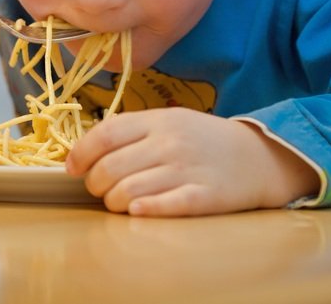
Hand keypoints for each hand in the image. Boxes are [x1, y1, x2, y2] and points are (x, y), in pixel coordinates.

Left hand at [65, 107, 319, 216]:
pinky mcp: (202, 196)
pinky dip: (143, 210)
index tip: (72, 168)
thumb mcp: (171, 121)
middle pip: (111, 168)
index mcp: (158, 120)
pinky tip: (137, 210)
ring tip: (121, 202)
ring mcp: (186, 169)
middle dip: (96, 185)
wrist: (258, 156)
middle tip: (101, 190)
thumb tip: (88, 148)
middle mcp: (170, 143)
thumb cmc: (205, 140)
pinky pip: (163, 206)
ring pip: (129, 192)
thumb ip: (133, 130)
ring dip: (115, 203)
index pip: (105, 134)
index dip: (81, 153)